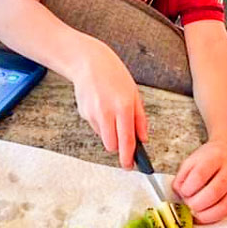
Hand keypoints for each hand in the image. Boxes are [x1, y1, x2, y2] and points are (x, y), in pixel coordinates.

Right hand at [72, 38, 147, 169]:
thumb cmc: (113, 74)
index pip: (127, 140)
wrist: (87, 62)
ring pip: (103, 137)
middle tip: (123, 144)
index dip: (128, 156)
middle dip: (117, 147)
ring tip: (111, 114)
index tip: (129, 165)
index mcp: (123, 106)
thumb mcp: (134, 93)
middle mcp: (106, 112)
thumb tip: (143, 139)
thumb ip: (140, 118)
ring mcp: (92, 113)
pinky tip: (101, 107)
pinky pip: (95, 126)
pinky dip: (100, 123)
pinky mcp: (83, 112)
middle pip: (111, 145)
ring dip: (109, 133)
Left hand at [173, 137, 226, 223]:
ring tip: (194, 211)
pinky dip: (214, 217)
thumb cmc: (210, 155)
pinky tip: (204, 216)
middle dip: (196, 203)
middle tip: (188, 204)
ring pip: (223, 206)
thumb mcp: (193, 159)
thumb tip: (177, 193)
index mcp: (215, 157)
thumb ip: (183, 174)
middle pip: (213, 192)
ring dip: (205, 214)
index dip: (188, 188)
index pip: (200, 175)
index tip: (182, 192)